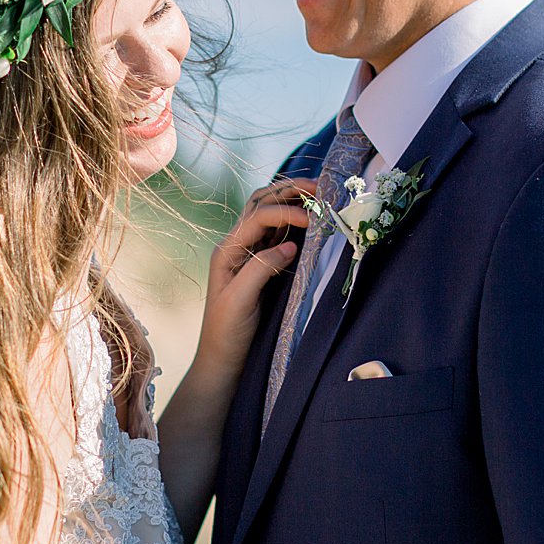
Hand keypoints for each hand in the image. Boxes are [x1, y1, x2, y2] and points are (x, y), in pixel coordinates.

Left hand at [192, 178, 314, 382]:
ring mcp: (248, 253)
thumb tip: (290, 246)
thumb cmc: (226, 331)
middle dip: (289, 191)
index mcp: (227, 250)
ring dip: (291, 200)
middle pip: (261, 203)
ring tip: (317, 195)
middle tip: (320, 186)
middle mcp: (235, 245)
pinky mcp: (259, 264)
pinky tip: (310, 220)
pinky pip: (276, 233)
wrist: (222, 357)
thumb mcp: (240, 300)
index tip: (314, 221)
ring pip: (268, 214)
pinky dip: (294, 221)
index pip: (258, 216)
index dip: (286, 211)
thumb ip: (261, 268)